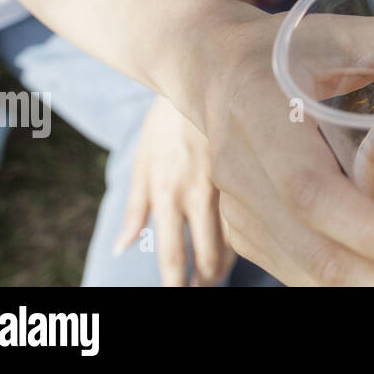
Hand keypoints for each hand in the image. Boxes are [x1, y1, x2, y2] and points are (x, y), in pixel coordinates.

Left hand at [115, 96, 234, 285]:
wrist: (203, 77)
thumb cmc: (166, 123)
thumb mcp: (143, 163)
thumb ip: (136, 207)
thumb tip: (121, 247)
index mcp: (168, 194)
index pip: (175, 255)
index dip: (177, 283)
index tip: (179, 295)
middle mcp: (199, 193)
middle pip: (211, 256)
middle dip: (208, 279)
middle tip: (203, 287)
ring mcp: (230, 183)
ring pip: (237, 239)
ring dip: (229, 260)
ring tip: (220, 271)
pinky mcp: (252, 171)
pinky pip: (252, 213)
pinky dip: (247, 231)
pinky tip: (244, 237)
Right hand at [194, 6, 373, 285]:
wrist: (214, 66)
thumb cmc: (291, 46)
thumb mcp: (352, 33)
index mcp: (261, 116)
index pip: (312, 193)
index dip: (373, 233)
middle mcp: (242, 175)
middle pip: (318, 254)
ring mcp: (240, 212)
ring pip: (312, 276)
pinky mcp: (247, 233)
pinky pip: (305, 273)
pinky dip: (360, 284)